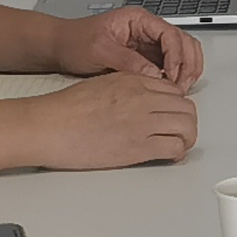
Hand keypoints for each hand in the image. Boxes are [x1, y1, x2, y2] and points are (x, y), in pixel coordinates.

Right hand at [28, 70, 200, 169]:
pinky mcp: (138, 147)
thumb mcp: (101, 85)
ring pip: (187, 127)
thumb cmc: (65, 109)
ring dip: (186, 137)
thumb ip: (126, 89)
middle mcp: (142, 99)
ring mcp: (142, 122)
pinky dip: (177, 152)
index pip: (173, 89)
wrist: (49, 126)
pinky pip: (174, 148)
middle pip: (186, 107)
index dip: (175, 104)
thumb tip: (140, 100)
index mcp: (133, 81)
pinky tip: (169, 155)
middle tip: (180, 130)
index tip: (171, 113)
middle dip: (186, 120)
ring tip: (177, 144)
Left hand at [58, 2, 204, 89]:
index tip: (172, 75)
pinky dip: (175, 78)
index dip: (177, 56)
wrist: (61, 47)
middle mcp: (147, 30)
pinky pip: (170, 66)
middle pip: (184, 42)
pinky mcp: (145, 59)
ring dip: (185, 71)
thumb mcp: (100, 50)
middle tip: (182, 86)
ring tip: (179, 90)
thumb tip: (155, 75)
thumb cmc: (75, 41)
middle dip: (188, 64)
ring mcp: (148, 45)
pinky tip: (170, 90)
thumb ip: (128, 61)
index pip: (171, 34)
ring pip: (182, 54)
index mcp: (139, 20)